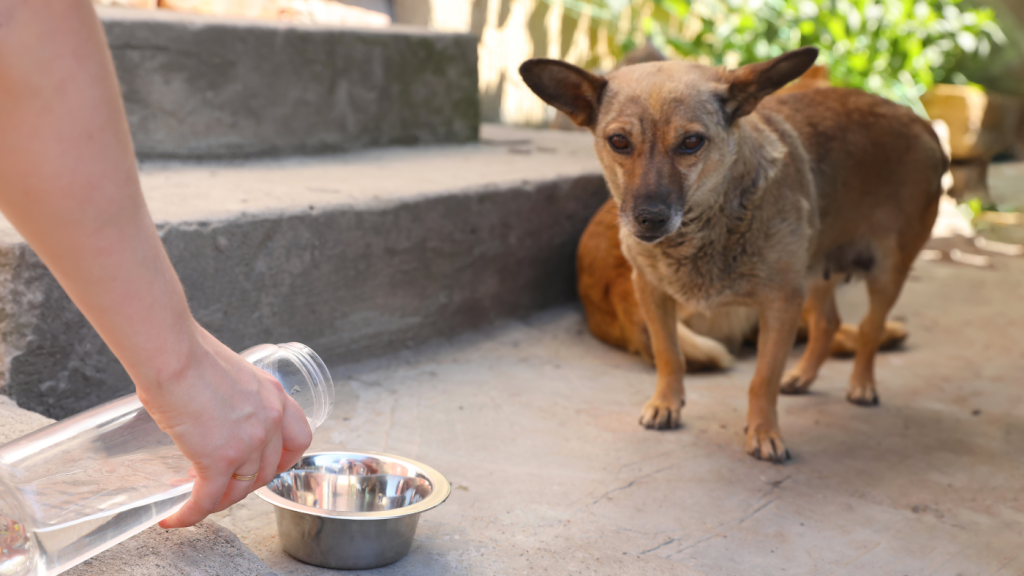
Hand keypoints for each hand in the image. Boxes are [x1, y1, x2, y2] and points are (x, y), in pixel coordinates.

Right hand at [137, 324, 311, 527]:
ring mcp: (248, 442)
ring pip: (241, 489)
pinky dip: (190, 514)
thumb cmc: (189, 354)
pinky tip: (175, 518)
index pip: (298, 439)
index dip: (283, 460)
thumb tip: (211, 414)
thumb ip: (233, 398)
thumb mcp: (230, 374)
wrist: (172, 354)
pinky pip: (207, 499)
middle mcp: (270, 421)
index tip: (266, 466)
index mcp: (275, 396)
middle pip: (267, 470)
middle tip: (220, 482)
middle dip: (244, 483)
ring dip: (219, 500)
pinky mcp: (218, 459)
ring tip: (197, 499)